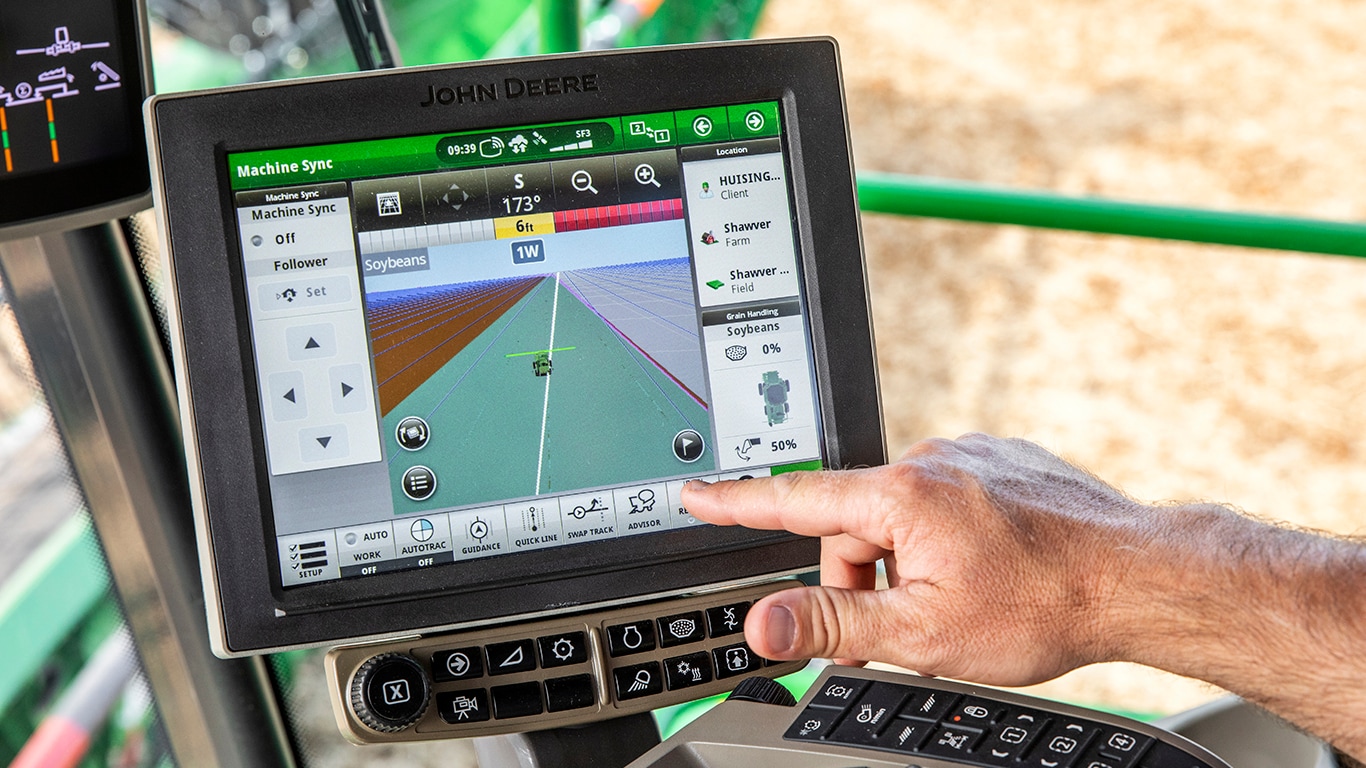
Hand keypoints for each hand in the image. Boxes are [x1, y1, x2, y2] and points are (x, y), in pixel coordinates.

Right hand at [682, 434, 1146, 685]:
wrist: (1137, 576)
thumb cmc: (1042, 603)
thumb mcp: (922, 632)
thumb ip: (831, 623)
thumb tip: (762, 623)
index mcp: (900, 495)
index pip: (793, 499)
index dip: (736, 504)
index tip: (695, 495)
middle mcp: (931, 461)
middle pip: (854, 525)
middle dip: (864, 580)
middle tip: (903, 629)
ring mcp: (970, 456)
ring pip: (900, 517)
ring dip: (907, 562)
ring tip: (960, 602)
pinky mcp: (1001, 461)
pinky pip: (944, 499)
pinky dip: (945, 537)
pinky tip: (987, 568)